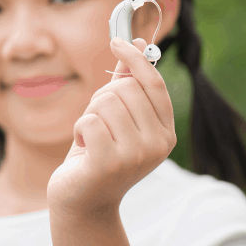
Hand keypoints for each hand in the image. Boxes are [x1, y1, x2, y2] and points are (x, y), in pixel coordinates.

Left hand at [47, 37, 177, 221]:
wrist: (83, 204)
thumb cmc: (98, 156)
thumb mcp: (116, 118)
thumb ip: (128, 82)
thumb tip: (139, 41)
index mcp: (166, 133)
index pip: (154, 83)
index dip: (135, 58)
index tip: (117, 41)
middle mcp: (158, 145)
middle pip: (126, 88)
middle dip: (103, 96)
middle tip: (97, 121)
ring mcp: (136, 156)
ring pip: (106, 101)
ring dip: (90, 114)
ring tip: (92, 137)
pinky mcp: (110, 163)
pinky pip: (90, 119)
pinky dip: (80, 128)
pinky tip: (84, 148)